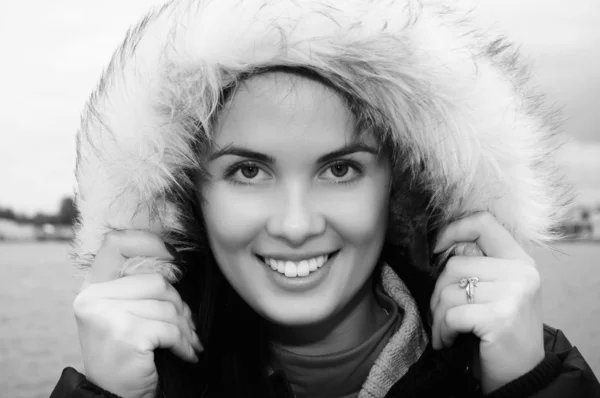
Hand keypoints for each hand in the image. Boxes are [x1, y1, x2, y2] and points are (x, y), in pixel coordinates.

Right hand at [73, 230, 202, 397]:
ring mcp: (106, 315)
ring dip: (185, 328)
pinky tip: (186, 354)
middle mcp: (92, 298)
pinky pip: (170, 329)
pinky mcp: (125, 333)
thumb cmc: (126, 354)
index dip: (148, 243)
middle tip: (187, 326)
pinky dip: (184, 344)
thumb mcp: (125, 313)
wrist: (114, 397)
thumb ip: (139, 287)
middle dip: (180, 305)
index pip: (116, 243)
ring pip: (167, 306)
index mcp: (92, 287)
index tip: (173, 257)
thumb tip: (177, 266)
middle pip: (157, 281)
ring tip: (187, 343)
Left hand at [430, 212, 543, 393]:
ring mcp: (513, 294)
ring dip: (438, 315)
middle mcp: (521, 272)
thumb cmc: (501, 332)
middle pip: (455, 263)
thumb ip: (479, 265)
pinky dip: (443, 331)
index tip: (436, 248)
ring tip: (446, 331)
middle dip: (438, 291)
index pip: (482, 222)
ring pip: (448, 290)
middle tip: (441, 314)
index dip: (452, 230)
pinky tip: (449, 341)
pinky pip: (451, 314)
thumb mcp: (499, 290)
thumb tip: (440, 246)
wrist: (523, 376)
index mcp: (520, 260)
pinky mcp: (500, 317)